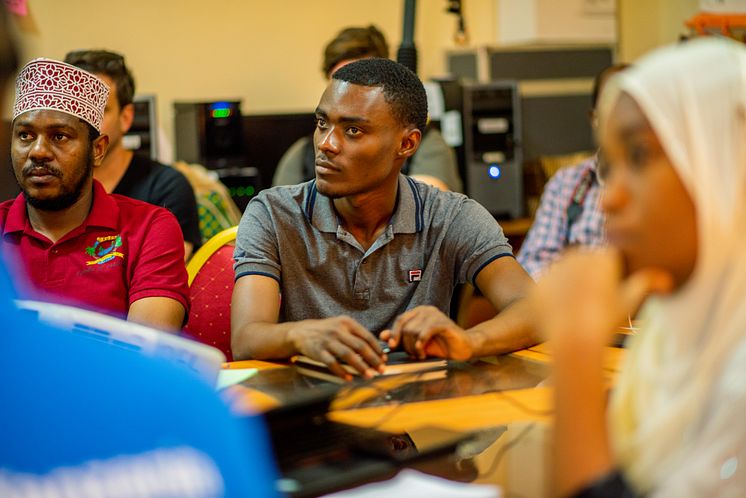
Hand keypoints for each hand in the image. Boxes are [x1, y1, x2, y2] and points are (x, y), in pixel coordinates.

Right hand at [287, 316, 385, 379]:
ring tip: (369, 376)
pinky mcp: (318, 351)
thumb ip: (355, 335)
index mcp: (346, 323)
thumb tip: (375, 350)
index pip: (366, 336)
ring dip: (360, 367)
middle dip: (373, 360)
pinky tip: (349, 379)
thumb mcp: (340, 326)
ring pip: (348, 355)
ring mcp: (328, 340)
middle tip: (381, 370)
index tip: (384, 359)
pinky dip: (342, 372)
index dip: (377, 349)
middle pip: (360, 346)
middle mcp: (338, 330)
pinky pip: (332, 363)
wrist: (300, 332)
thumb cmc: (325, 331)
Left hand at [380, 305, 473, 360]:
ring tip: (421, 355)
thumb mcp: (416, 344)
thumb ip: (400, 339)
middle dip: (406, 345)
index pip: (400, 320)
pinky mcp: (443, 323)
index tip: (392, 347)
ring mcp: (435, 315)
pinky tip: (422, 351)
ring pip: (413, 331)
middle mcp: (425, 310)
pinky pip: (425, 331)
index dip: (394, 334)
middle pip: (406, 327)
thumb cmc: (439, 346)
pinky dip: (421, 343)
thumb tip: (382, 336)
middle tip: (414, 355)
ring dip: (414, 347)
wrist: (462, 349)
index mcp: (418, 312)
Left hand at [532, 248, 672, 348]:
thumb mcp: (629, 303)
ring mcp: (554, 268)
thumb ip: (645, 285)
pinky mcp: (537, 282)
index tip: (608, 294)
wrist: (573, 341)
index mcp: (601, 256)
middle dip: (586, 277)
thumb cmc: (606, 322)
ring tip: (576, 310)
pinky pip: (546, 286)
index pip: (606, 258)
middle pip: (583, 262)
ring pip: (563, 273)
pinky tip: (560, 313)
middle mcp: (576, 255)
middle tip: (591, 303)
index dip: (609, 276)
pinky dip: (552, 297)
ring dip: (568, 285)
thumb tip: (666, 280)